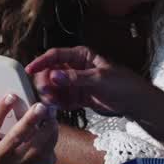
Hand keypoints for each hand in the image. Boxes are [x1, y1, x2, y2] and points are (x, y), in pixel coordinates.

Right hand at [26, 46, 150, 116]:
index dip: (41, 62)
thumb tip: (54, 75)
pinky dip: (57, 103)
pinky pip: (61, 99)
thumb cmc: (121, 83)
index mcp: (81, 56)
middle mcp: (75, 68)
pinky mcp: (77, 97)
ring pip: (54, 87)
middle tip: (42, 92)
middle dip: (44, 81)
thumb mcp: (98, 78)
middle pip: (51, 72)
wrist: (134, 101)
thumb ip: (76, 78)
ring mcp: (75, 83)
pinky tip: (55, 108)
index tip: (29, 70)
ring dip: (49, 94)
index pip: (56, 55)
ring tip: (50, 102)